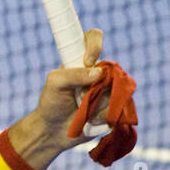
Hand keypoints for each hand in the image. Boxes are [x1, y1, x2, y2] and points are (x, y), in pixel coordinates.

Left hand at [9, 29, 110, 167]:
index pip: (93, 38)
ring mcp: (108, 88)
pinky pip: (118, 106)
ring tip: (83, 110)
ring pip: (116, 88)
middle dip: (96, 85)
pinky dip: (102, 114)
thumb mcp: (54, 84)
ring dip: (97, 102)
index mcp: (80, 59)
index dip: (94, 45)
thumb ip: (72, 74)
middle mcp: (97, 71)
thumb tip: (98, 72)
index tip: (87, 61)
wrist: (54, 132)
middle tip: (81, 96)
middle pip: (111, 67)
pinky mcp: (114, 106)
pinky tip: (90, 120)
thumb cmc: (51, 103)